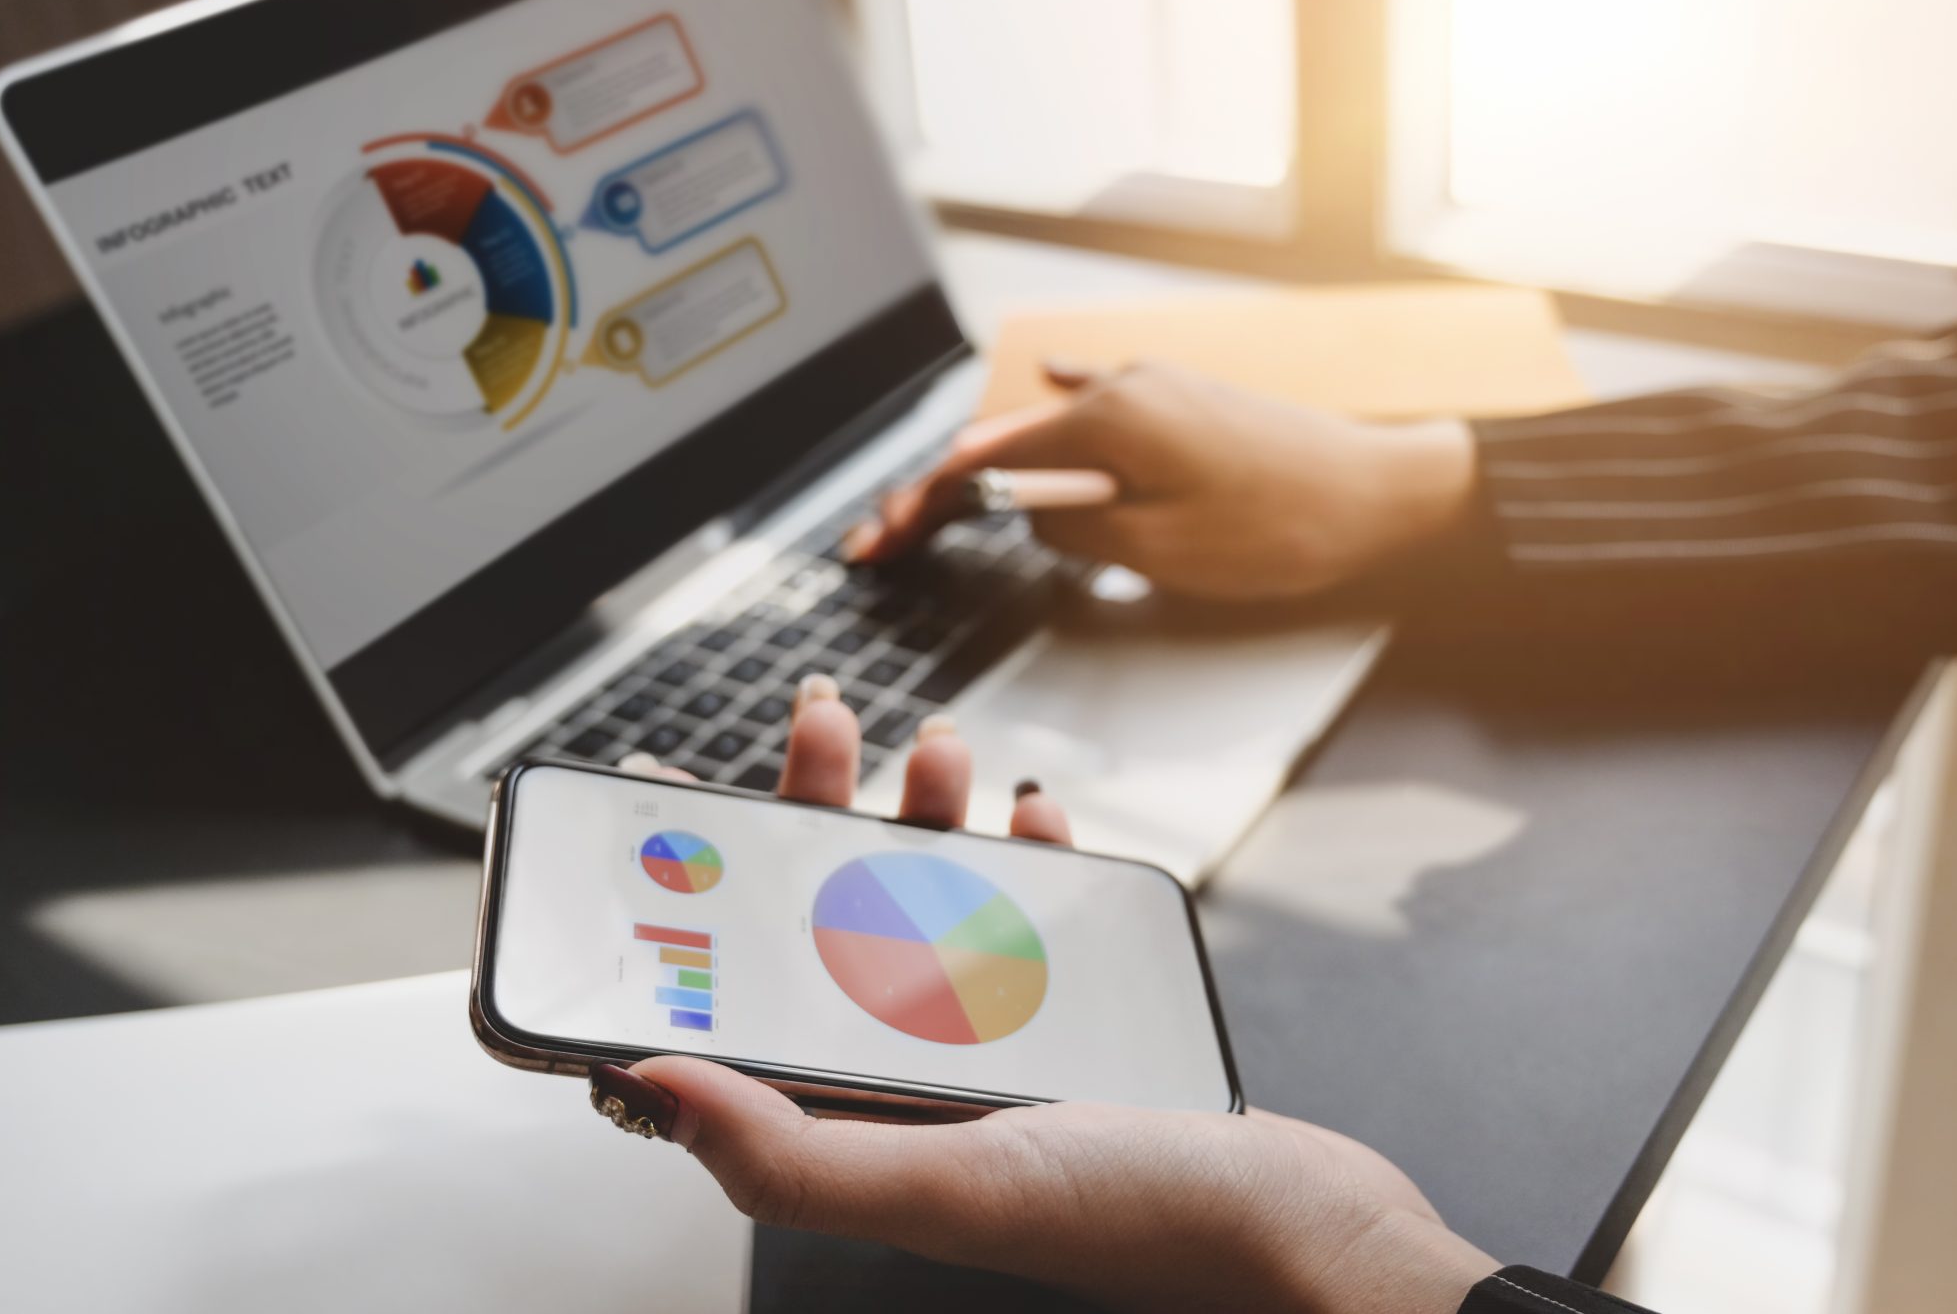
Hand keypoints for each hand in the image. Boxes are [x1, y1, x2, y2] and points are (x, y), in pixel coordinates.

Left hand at [605, 679, 1500, 1312]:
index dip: (691, 900)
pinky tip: (1037, 819)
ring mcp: (999, 1045)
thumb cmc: (1141, 1225)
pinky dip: (1027, 851)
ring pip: (927, 901)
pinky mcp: (1079, 1019)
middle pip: (826, 919)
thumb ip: (789, 1150)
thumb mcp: (944, 1185)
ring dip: (923, 813)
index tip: (663, 804)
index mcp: (858, 1124)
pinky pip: (1031, 915)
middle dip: (816, 811)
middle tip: (826, 726)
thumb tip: (646, 1083)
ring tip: (944, 754)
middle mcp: (913, 1080)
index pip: (734, 996)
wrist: (1309, 1231)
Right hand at [843, 363, 1480, 600]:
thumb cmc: (1286, 527)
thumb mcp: (1161, 550)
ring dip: (990, 466)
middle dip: (937, 491)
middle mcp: (1123, 385)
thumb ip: (1076, 529)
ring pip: (1047, 425)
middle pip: (1004, 443)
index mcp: (1109, 419)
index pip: (982, 466)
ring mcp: (1156, 387)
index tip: (877, 543)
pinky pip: (1099, 402)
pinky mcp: (1187, 401)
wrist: (1387, 495)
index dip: (920, 508)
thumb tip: (1030, 515)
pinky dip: (1055, 419)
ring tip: (941, 501)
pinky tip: (1044, 387)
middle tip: (885, 537)